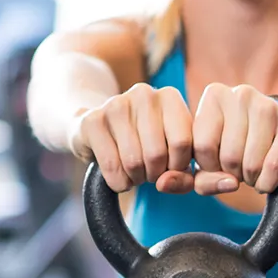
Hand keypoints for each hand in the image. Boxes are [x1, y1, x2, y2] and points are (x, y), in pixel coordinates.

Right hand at [69, 83, 200, 193]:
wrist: (100, 130)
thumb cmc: (148, 145)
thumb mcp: (173, 155)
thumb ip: (184, 175)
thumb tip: (166, 183)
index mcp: (170, 97)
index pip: (183, 142)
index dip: (179, 167)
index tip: (172, 169)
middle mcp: (144, 95)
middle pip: (157, 153)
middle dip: (156, 175)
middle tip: (151, 174)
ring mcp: (115, 105)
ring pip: (134, 161)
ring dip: (137, 179)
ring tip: (136, 174)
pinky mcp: (92, 120)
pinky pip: (111, 165)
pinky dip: (119, 182)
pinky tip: (119, 177)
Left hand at [185, 83, 277, 194]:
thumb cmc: (240, 147)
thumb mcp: (213, 160)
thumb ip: (204, 180)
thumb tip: (230, 184)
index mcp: (214, 95)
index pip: (202, 146)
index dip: (209, 168)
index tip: (219, 166)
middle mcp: (241, 94)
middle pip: (228, 156)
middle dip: (233, 174)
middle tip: (240, 170)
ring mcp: (269, 105)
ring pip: (251, 163)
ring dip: (251, 180)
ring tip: (253, 173)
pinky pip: (274, 166)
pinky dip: (268, 182)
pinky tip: (268, 180)